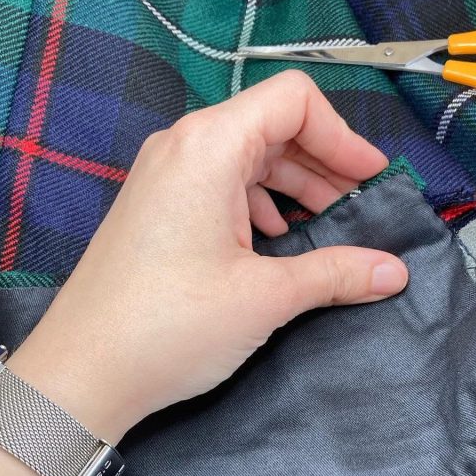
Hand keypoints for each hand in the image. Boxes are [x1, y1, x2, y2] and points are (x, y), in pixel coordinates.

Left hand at [7, 71, 408, 441]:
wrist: (80, 374)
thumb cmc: (169, 325)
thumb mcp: (265, 297)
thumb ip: (337, 273)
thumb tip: (394, 271)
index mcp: (209, 145)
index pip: (293, 101)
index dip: (343, 135)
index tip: (371, 181)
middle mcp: (183, 146)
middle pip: (273, 127)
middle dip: (325, 165)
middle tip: (360, 209)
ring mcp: (166, 175)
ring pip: (249, 158)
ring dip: (295, 187)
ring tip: (325, 229)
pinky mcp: (159, 206)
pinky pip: (222, 185)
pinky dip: (261, 203)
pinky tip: (276, 240)